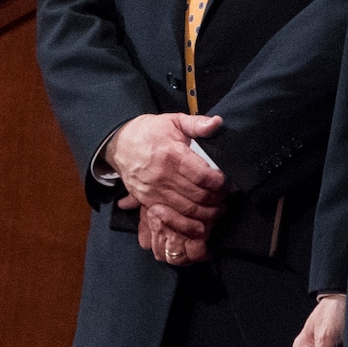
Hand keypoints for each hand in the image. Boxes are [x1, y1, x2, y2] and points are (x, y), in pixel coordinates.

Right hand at [106, 112, 225, 230]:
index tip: (227, 182)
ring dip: (206, 214)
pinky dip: (187, 225)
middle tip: (226, 197)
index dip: (219, 182)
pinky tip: (200, 224)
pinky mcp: (148, 202)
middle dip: (216, 199)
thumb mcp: (174, 120)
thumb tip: (217, 122)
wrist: (120, 145)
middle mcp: (163, 176)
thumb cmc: (151, 131)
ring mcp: (154, 191)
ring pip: (186, 210)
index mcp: (172, 155)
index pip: (202, 176)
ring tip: (218, 209)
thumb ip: (197, 123)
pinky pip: (171, 219)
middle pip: (197, 196)